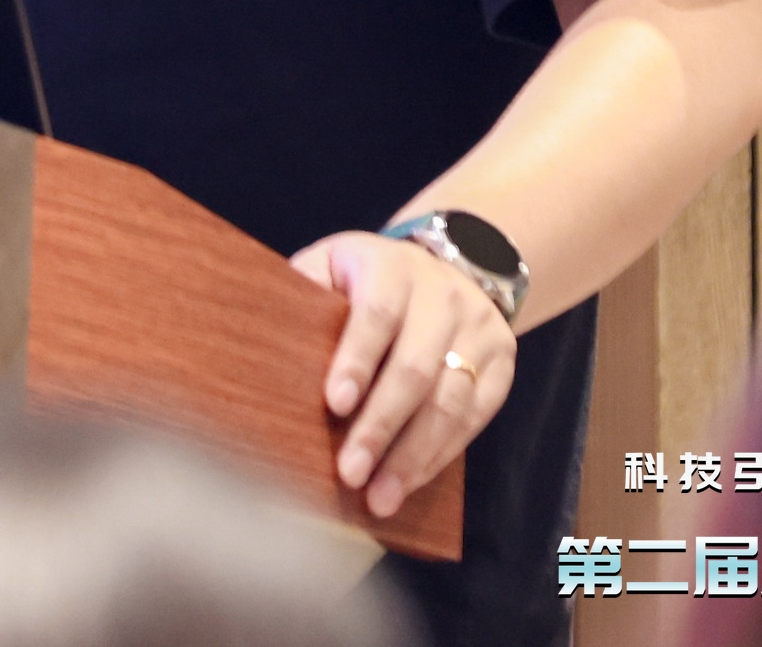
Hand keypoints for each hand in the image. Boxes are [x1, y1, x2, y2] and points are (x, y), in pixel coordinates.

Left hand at [289, 229, 516, 517]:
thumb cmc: (368, 277)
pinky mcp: (502, 362)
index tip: (334, 405)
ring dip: (413, 455)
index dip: (356, 360)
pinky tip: (410, 482)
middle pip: (415, 367)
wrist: (449, 262)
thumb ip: (304, 293)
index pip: (377, 313)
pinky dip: (440, 455)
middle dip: (381, 426)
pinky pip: (474, 417)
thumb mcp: (333, 265)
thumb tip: (260, 341)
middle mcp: (444, 295)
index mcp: (393, 267)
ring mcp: (480, 328)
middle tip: (350, 474)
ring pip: (450, 400)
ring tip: (380, 498)